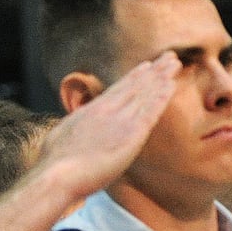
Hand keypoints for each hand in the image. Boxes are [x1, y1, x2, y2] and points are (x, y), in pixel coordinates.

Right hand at [34, 53, 181, 201]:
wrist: (57, 174)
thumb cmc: (56, 164)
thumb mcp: (63, 138)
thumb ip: (76, 131)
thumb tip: (74, 131)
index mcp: (91, 111)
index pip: (118, 90)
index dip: (135, 77)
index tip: (146, 66)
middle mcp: (107, 110)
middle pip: (135, 85)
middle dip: (153, 70)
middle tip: (169, 56)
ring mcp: (119, 120)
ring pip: (145, 93)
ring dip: (162, 77)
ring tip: (175, 63)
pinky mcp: (130, 134)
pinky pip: (150, 111)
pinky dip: (161, 97)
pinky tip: (171, 85)